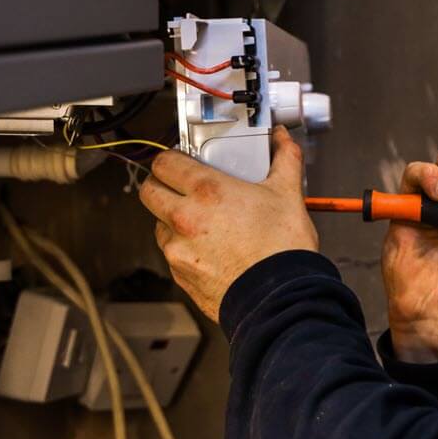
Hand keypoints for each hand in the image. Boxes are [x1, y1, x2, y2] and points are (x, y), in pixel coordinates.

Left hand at [139, 127, 318, 320]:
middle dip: (162, 184)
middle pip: (149, 191)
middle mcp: (184, 219)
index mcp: (207, 192)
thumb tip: (283, 140)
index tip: (184, 159)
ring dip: (173, 218)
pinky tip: (212, 247)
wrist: (281, 298)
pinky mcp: (181, 275)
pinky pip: (172, 253)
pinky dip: (185, 246)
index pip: (164, 162)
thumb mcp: (288, 194)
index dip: (172, 157)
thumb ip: (284, 159)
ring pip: (158, 224)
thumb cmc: (282, 249)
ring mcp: (178, 250)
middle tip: (184, 186)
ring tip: (204, 220)